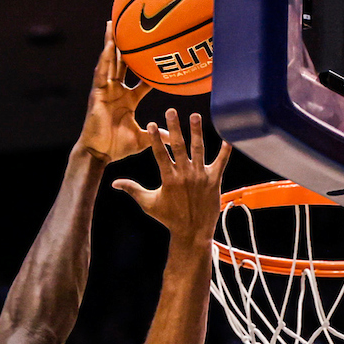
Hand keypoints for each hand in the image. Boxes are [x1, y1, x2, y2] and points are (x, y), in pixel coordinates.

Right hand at [78, 24, 153, 162]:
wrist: (99, 153)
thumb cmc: (117, 147)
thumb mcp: (142, 138)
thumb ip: (158, 135)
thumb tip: (174, 139)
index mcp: (127, 100)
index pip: (140, 79)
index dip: (148, 67)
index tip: (158, 54)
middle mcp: (116, 91)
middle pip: (120, 63)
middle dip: (122, 45)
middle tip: (127, 25)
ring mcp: (106, 91)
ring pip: (109, 62)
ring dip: (110, 44)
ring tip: (112, 25)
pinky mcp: (97, 93)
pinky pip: (101, 73)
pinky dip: (104, 58)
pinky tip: (108, 45)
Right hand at [113, 110, 230, 240]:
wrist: (192, 233)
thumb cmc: (169, 219)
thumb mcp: (148, 204)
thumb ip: (133, 190)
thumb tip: (114, 184)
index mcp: (169, 178)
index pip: (160, 154)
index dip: (156, 139)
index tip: (153, 124)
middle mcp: (185, 175)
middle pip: (179, 146)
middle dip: (175, 127)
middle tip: (172, 111)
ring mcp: (201, 176)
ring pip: (199, 149)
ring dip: (197, 132)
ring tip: (195, 116)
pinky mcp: (214, 180)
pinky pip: (221, 162)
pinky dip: (225, 150)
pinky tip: (229, 136)